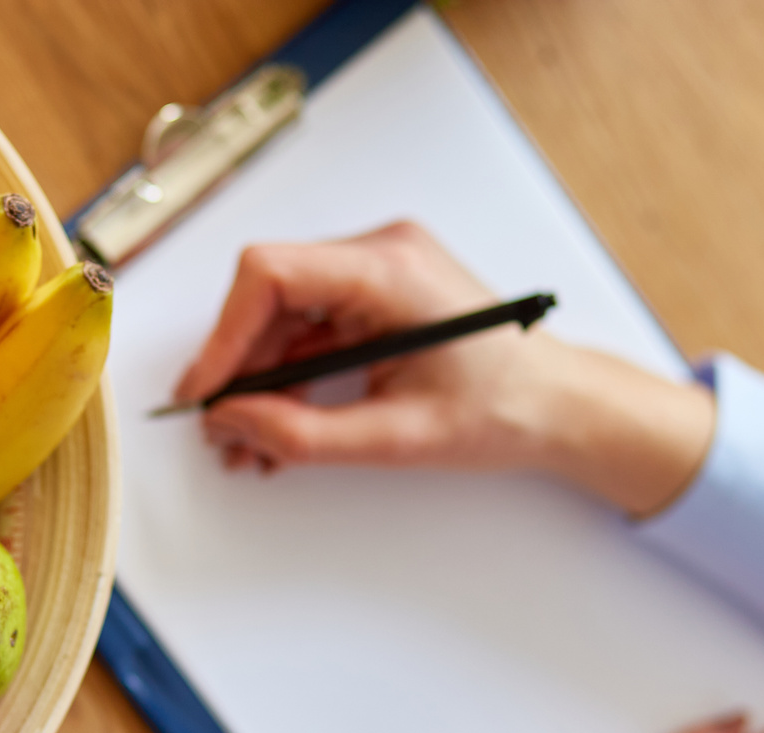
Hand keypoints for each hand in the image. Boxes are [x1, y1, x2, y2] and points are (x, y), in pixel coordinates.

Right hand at [175, 221, 716, 515]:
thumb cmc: (506, 409)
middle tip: (223, 431)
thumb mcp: (398, 437)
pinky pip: (308, 330)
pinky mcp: (375, 298)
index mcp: (392, 269)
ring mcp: (377, 272)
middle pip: (269, 296)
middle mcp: (381, 254)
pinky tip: (279, 428)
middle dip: (238, 369)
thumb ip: (305, 434)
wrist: (558, 407)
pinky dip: (287, 380)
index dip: (224, 334)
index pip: (271, 274)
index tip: (205, 390)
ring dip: (259, 382)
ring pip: (282, 318)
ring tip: (249, 446)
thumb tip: (233, 424)